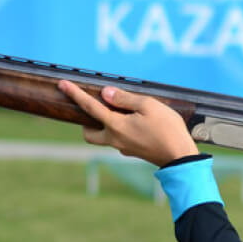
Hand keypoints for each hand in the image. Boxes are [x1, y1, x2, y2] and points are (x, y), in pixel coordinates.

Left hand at [57, 80, 198, 165]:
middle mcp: (115, 139)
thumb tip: (105, 94)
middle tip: (98, 107)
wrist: (181, 157)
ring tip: (123, 111)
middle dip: (87, 121)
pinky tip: (138, 122)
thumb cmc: (167, 129)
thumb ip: (125, 99)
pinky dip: (121, 129)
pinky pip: (119, 139)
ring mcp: (123, 148)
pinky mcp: (133, 151)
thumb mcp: (148, 106)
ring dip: (105, 125)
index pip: (89, 108)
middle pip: (89, 133)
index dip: (75, 94)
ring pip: (104, 137)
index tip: (62, 84)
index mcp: (116, 126)